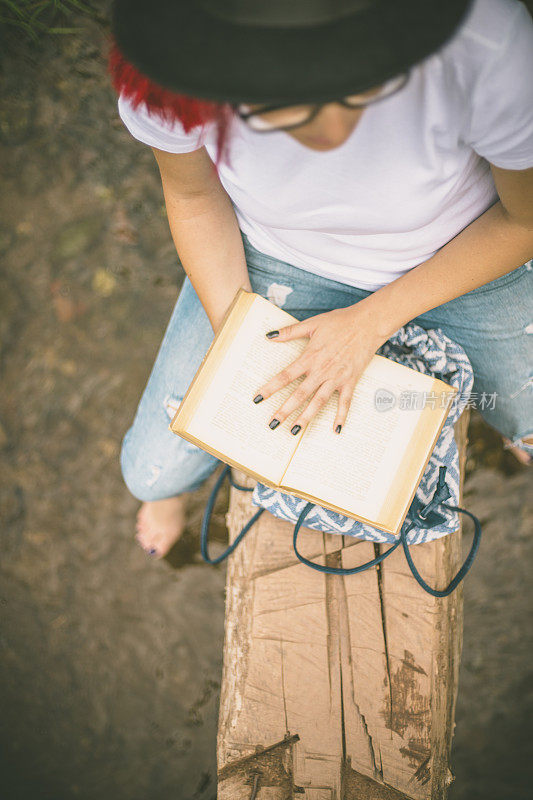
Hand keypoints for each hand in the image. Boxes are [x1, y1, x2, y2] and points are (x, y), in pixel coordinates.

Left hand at [253, 303, 386, 433]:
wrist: (368, 324)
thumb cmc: (340, 322)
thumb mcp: (312, 324)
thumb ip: (290, 331)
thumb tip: (269, 336)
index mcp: (310, 357)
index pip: (286, 376)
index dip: (271, 388)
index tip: (258, 398)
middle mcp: (321, 370)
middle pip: (300, 394)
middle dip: (285, 410)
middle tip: (273, 424)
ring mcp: (336, 378)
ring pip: (318, 402)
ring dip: (306, 418)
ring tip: (294, 431)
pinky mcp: (350, 381)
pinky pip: (345, 402)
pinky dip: (341, 416)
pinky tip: (336, 430)